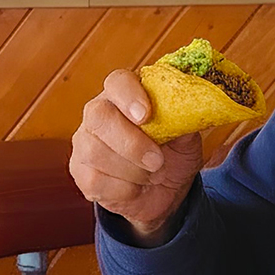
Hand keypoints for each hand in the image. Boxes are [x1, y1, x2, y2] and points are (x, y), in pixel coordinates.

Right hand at [70, 69, 203, 245]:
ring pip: (95, 152)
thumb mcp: (187, 137)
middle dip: (131, 142)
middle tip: (157, 161)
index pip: (118, 81)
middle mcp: (99, 113)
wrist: (163, 192)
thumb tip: (195, 106)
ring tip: (153, 175)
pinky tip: (136, 188)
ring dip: (132, 170)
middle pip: (99, 116)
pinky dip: (124, 190)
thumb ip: (186, 120)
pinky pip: (95, 180)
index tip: (146, 115)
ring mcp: (85, 142)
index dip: (129, 95)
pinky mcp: (80, 172)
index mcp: (126, 95)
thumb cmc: (172, 154)